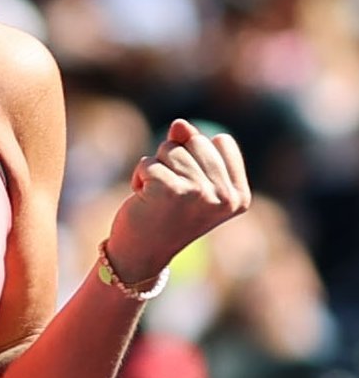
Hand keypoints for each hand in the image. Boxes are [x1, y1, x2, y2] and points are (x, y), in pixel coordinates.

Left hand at [107, 118, 250, 281]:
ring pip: (169, 149)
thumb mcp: (185, 178)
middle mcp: (225, 196)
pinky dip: (139, 177)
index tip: (191, 188)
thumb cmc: (164, 214)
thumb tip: (179, 124)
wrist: (141, 254)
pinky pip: (148, 162)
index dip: (196, 155)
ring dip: (155, 168)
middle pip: (195, 140)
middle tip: (170, 193)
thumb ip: (188, 147)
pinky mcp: (171, 190)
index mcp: (239, 195)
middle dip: (173, 159)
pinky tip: (144, 200)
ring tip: (157, 196)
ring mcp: (200, 193)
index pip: (220, 141)